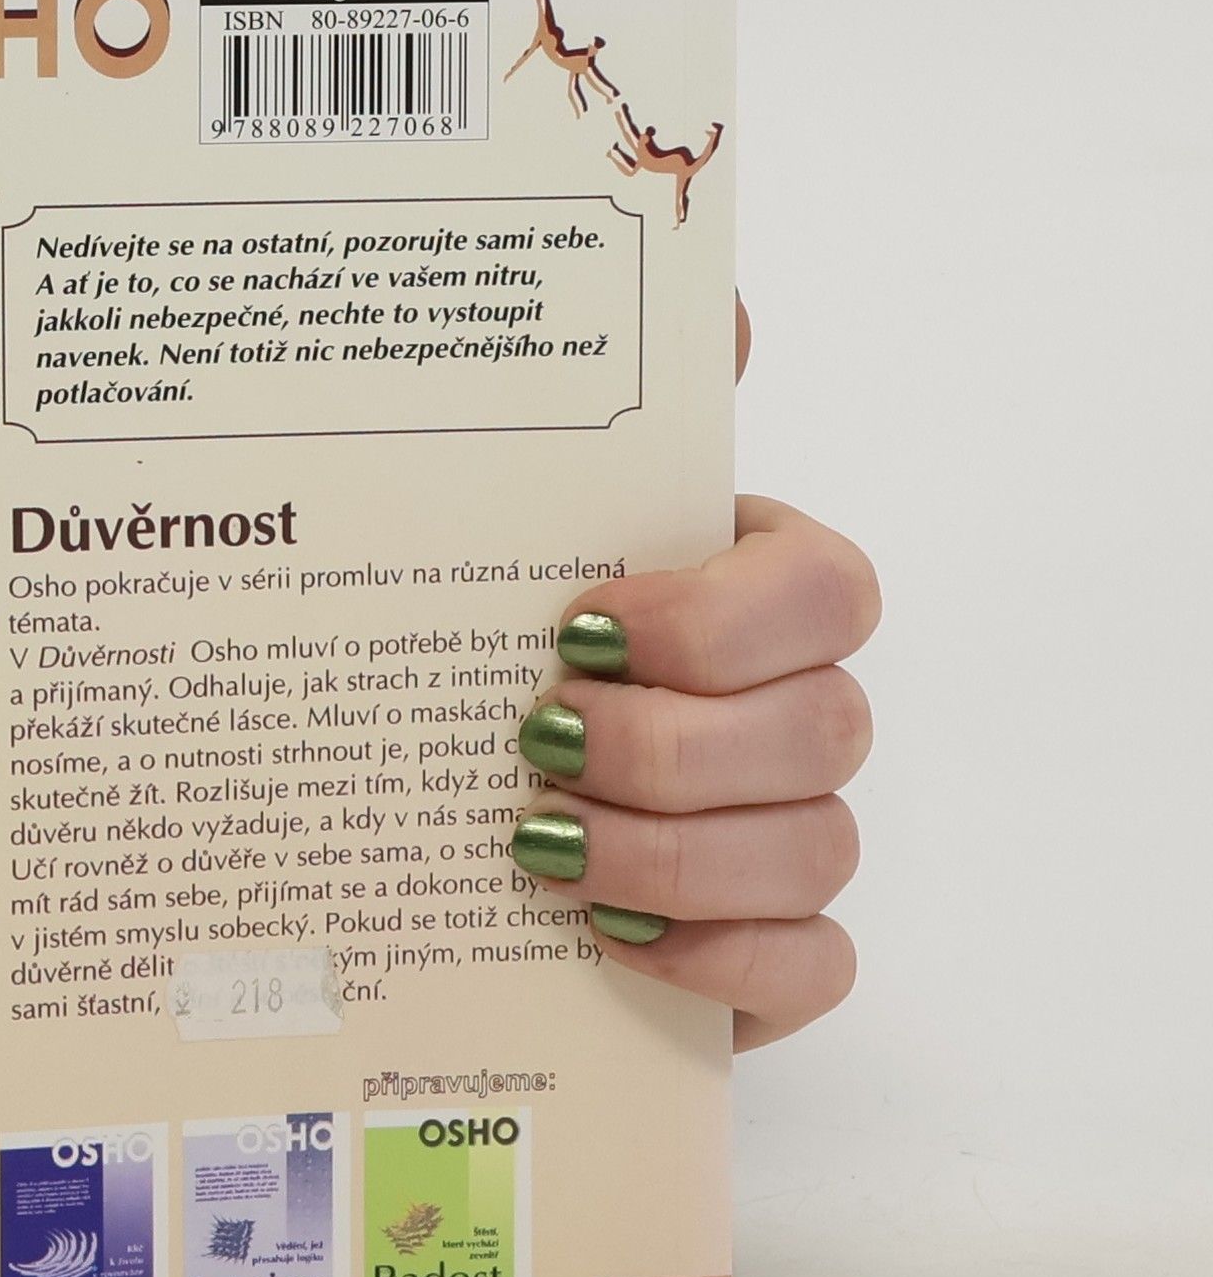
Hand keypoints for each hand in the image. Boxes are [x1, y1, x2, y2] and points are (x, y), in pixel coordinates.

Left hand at [510, 302, 879, 1048]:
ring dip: (669, 854)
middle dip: (670, 747)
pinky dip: (720, 960)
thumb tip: (720, 311)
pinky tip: (608, 937)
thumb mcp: (516, 518)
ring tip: (533, 844)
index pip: (826, 589)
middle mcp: (798, 708)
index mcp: (757, 594)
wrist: (451, 795)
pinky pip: (817, 965)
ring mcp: (794, 832)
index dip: (716, 618)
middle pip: (825, 727)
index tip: (579, 627)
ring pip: (819, 849)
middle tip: (536, 742)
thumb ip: (608, 412)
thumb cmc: (495, 638)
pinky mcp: (773, 946)